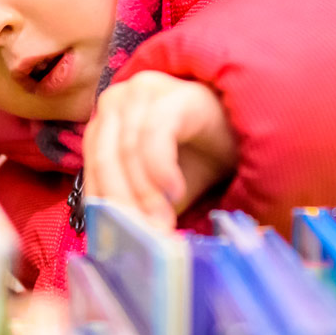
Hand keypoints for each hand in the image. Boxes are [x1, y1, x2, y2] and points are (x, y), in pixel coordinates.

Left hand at [83, 71, 236, 228]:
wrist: (243, 132)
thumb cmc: (199, 157)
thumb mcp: (162, 189)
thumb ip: (139, 206)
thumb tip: (121, 243)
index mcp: (104, 122)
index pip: (92, 168)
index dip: (103, 208)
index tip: (116, 241)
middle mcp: (115, 101)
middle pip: (106, 160)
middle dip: (123, 205)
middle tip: (142, 239)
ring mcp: (142, 92)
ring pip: (128, 151)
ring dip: (144, 194)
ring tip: (162, 224)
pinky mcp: (173, 95)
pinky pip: (156, 134)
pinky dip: (161, 168)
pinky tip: (175, 191)